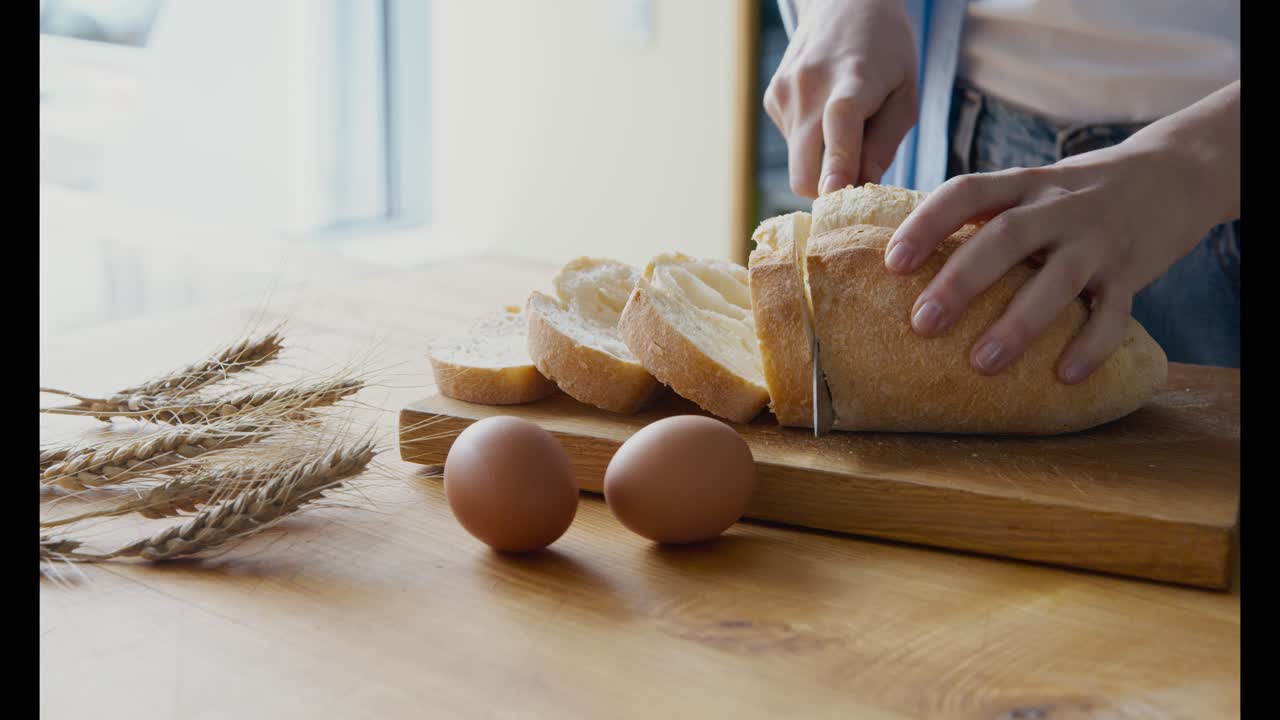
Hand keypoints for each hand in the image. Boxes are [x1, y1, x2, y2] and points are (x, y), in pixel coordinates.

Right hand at [764, 0, 918, 197]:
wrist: (843, 4)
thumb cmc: (886, 54)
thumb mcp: (906, 96)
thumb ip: (885, 146)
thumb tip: (861, 189)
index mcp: (854, 78)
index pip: (840, 123)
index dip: (838, 163)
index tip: (836, 194)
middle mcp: (810, 85)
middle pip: (805, 168)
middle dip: (828, 191)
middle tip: (857, 185)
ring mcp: (784, 93)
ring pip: (798, 164)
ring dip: (821, 165)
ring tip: (846, 131)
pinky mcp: (772, 99)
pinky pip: (791, 146)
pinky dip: (810, 145)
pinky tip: (825, 116)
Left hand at [883, 82, 1239, 383]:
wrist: (1173, 174)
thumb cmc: (1072, 197)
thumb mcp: (1028, 190)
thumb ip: (979, 218)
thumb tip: (898, 263)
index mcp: (1021, 185)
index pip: (967, 193)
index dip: (926, 224)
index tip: (892, 263)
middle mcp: (1058, 207)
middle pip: (1005, 237)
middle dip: (961, 281)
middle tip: (921, 324)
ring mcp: (1097, 239)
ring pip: (1058, 279)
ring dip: (1017, 324)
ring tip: (981, 364)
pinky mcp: (1132, 271)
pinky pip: (1114, 312)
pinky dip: (1091, 345)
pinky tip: (1064, 376)